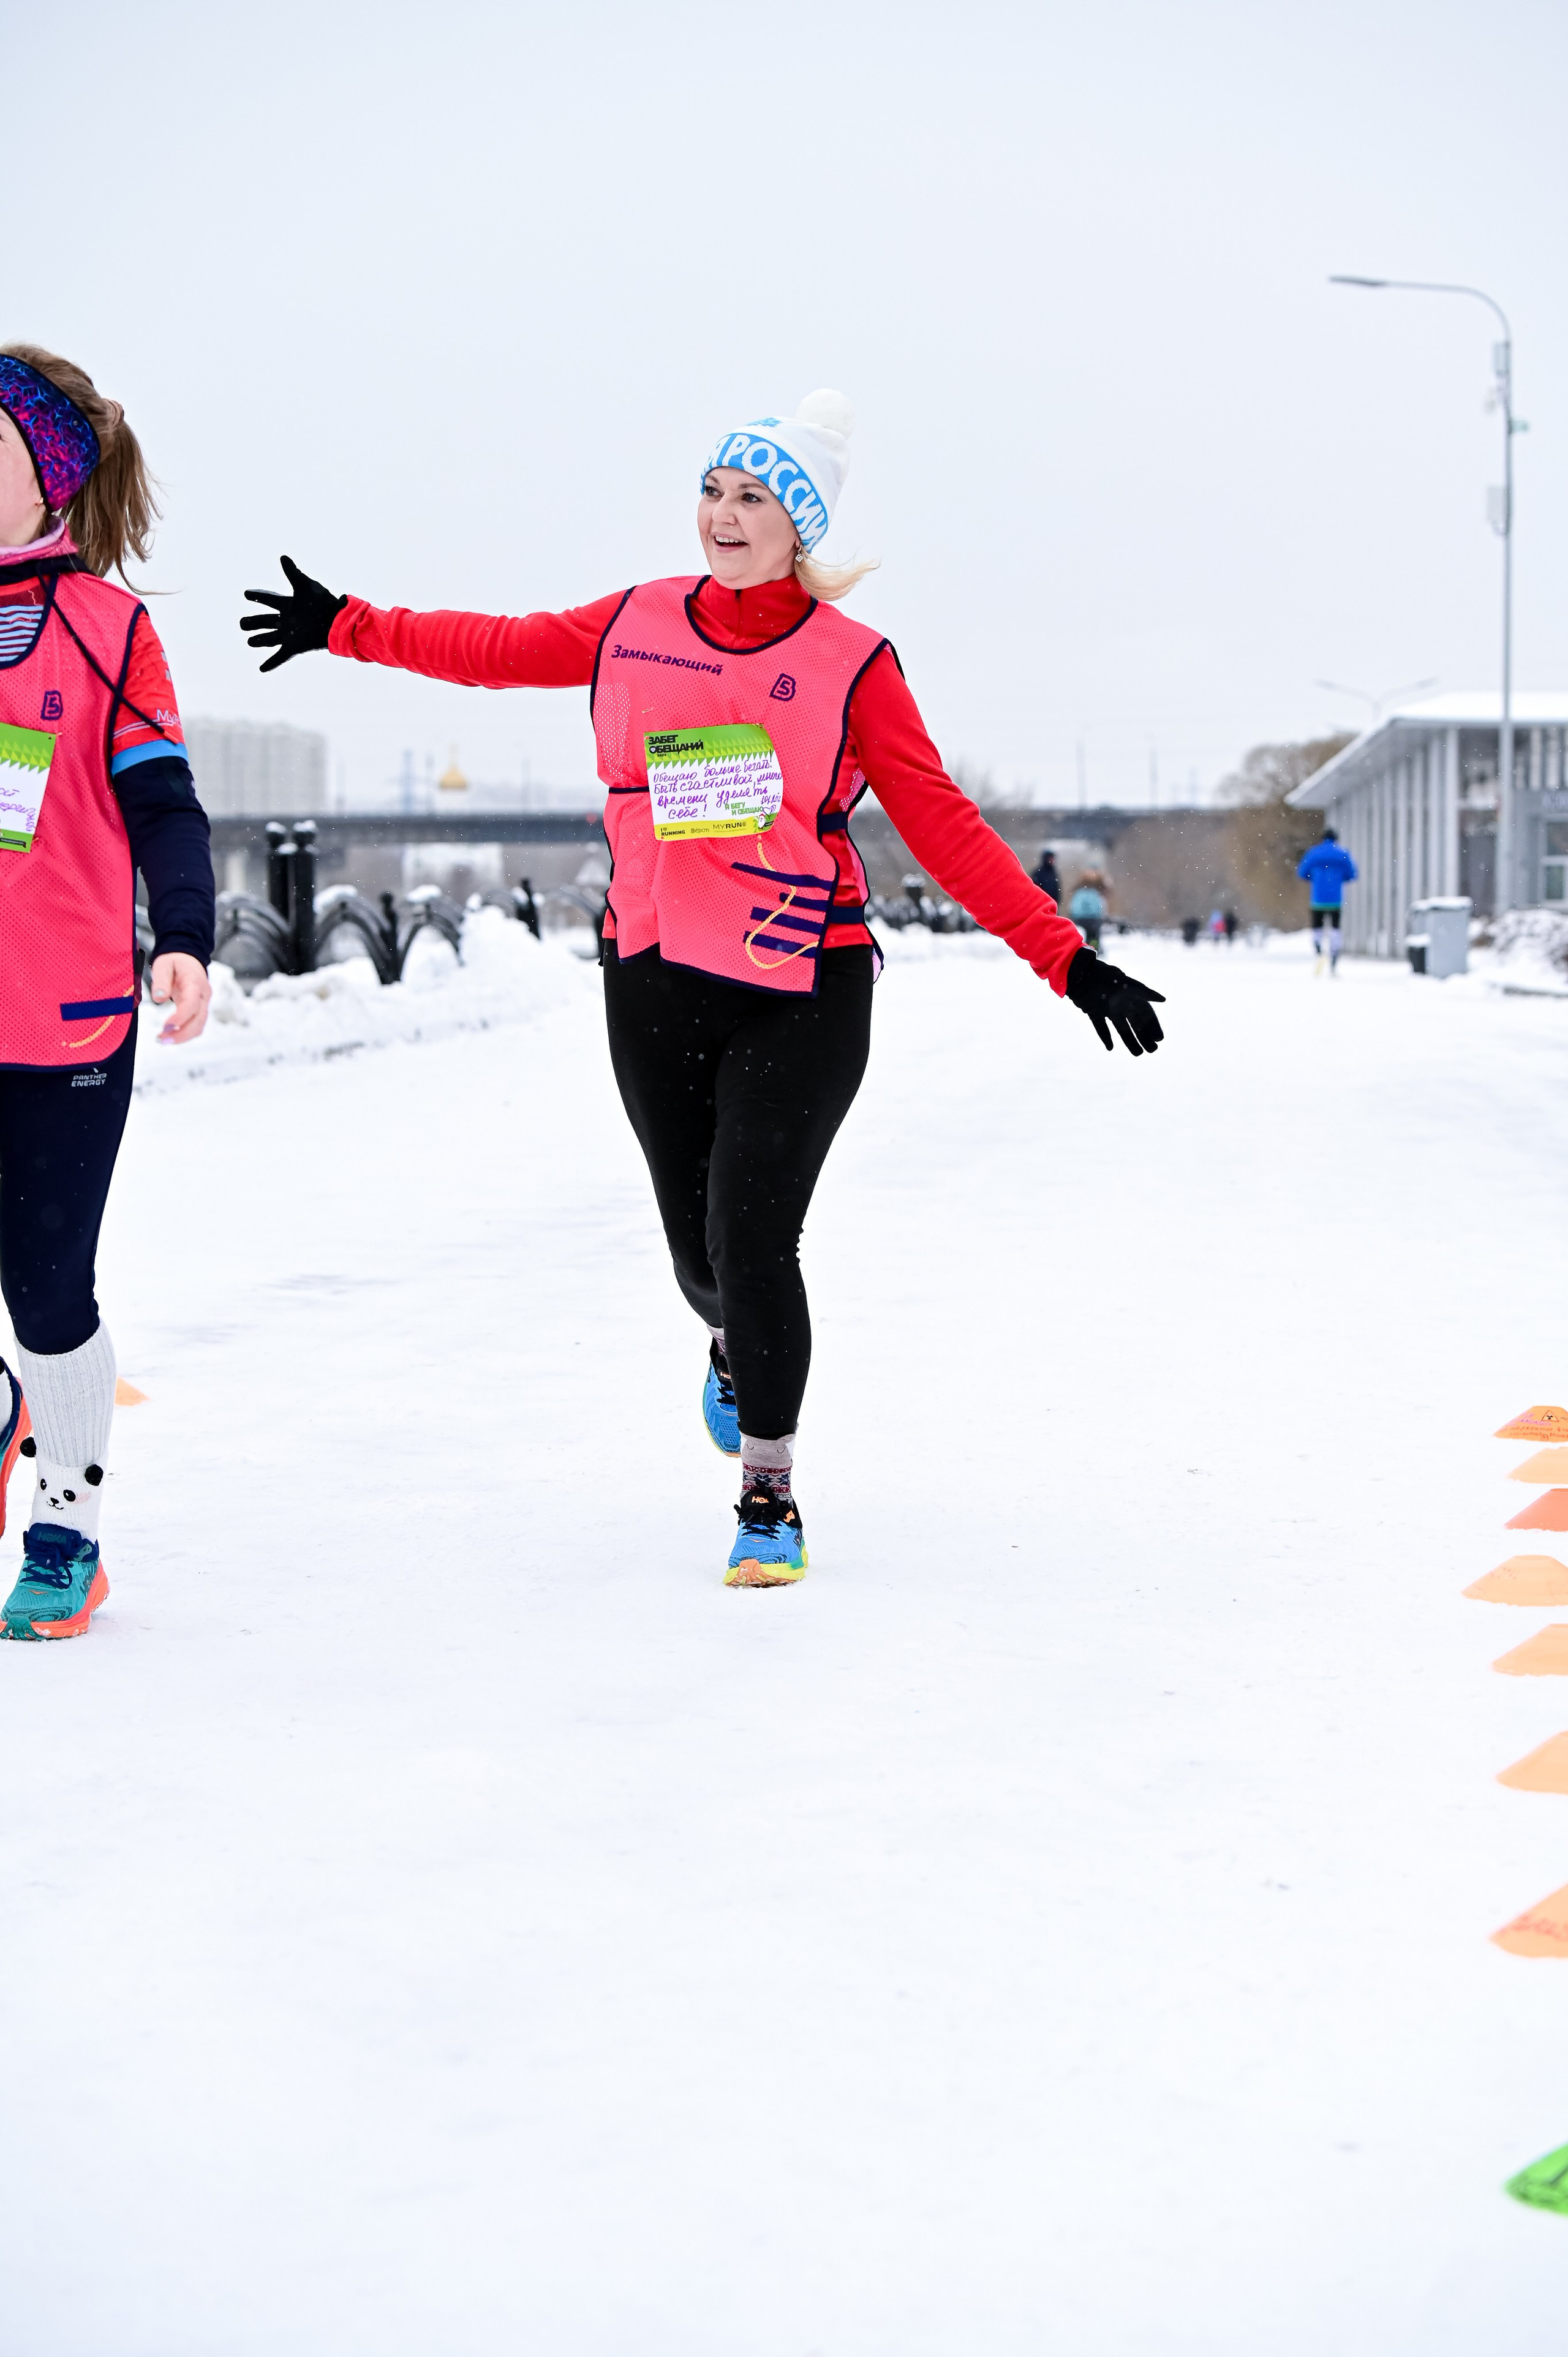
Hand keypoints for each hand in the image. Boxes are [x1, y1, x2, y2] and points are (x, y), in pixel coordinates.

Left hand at [149, 952, 210, 1044]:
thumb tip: (158, 998)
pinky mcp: (199, 1010)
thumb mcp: (164, 964)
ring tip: (162, 1040)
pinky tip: (170, 1036)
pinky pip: (196, 1026)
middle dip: (182, 1034)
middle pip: (199, 1020)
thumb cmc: (175, 961)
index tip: (165, 1027)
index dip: (180, 1018)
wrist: (187, 959)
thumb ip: (161, 980)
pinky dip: (184, 1034)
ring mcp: (203, 1004)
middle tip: (162, 1040)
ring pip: (199, 1026)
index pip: (191, 1004)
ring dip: (182, 1037)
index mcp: (194, 982)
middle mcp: (203, 995)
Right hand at [240, 555, 345, 671]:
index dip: (258, 596)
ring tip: (249, 641)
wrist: (335, 622)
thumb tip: (283, 557)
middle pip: (265, 621)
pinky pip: (279, 657)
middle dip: (253, 622)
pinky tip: (261, 670)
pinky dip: (270, 663)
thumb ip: (293, 573)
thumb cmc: (322, 603)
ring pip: (269, 639)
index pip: (269, 599)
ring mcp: (289, 634)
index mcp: (288, 605)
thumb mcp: (305, 586)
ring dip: (259, 641)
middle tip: (242, 623)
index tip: (246, 593)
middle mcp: (287, 620)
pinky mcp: (293, 646)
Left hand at [1065, 947, 1165, 1055]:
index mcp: (1131, 996)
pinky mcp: (1093, 1012)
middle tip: (1152, 1050)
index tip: (1159, 1039)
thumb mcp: (1128, 985)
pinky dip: (1105, 1036)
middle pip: (1136, 1023)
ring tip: (1138, 1054)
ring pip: (1121, 1028)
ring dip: (1129, 1040)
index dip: (1153, 1026)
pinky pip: (1101, 1027)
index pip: (1146, 1014)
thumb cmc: (1106, 977)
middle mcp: (1121, 1003)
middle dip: (1145, 1036)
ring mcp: (1107, 1008)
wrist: (1081, 973)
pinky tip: (1110, 1048)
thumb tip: (1163, 999)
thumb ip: (1145, 992)